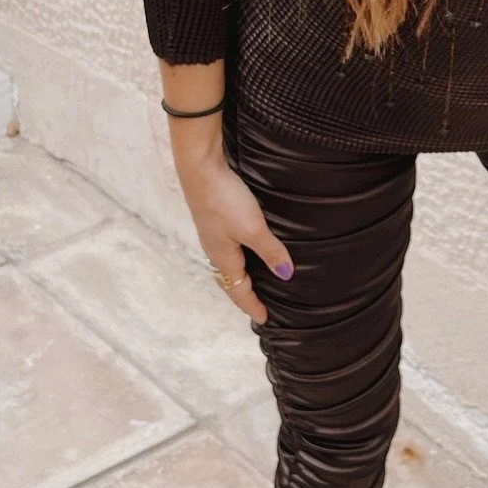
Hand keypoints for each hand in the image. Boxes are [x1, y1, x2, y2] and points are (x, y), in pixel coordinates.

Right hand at [175, 149, 294, 324]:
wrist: (201, 169)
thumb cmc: (225, 201)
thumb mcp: (253, 229)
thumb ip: (270, 251)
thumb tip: (287, 275)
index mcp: (223, 257)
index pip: (238, 290)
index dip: (252, 304)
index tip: (264, 318)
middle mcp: (215, 249)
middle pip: (230, 279)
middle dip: (243, 293)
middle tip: (259, 304)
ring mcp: (214, 233)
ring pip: (229, 262)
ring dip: (241, 274)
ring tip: (255, 279)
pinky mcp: (215, 218)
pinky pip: (229, 247)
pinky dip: (239, 256)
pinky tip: (248, 247)